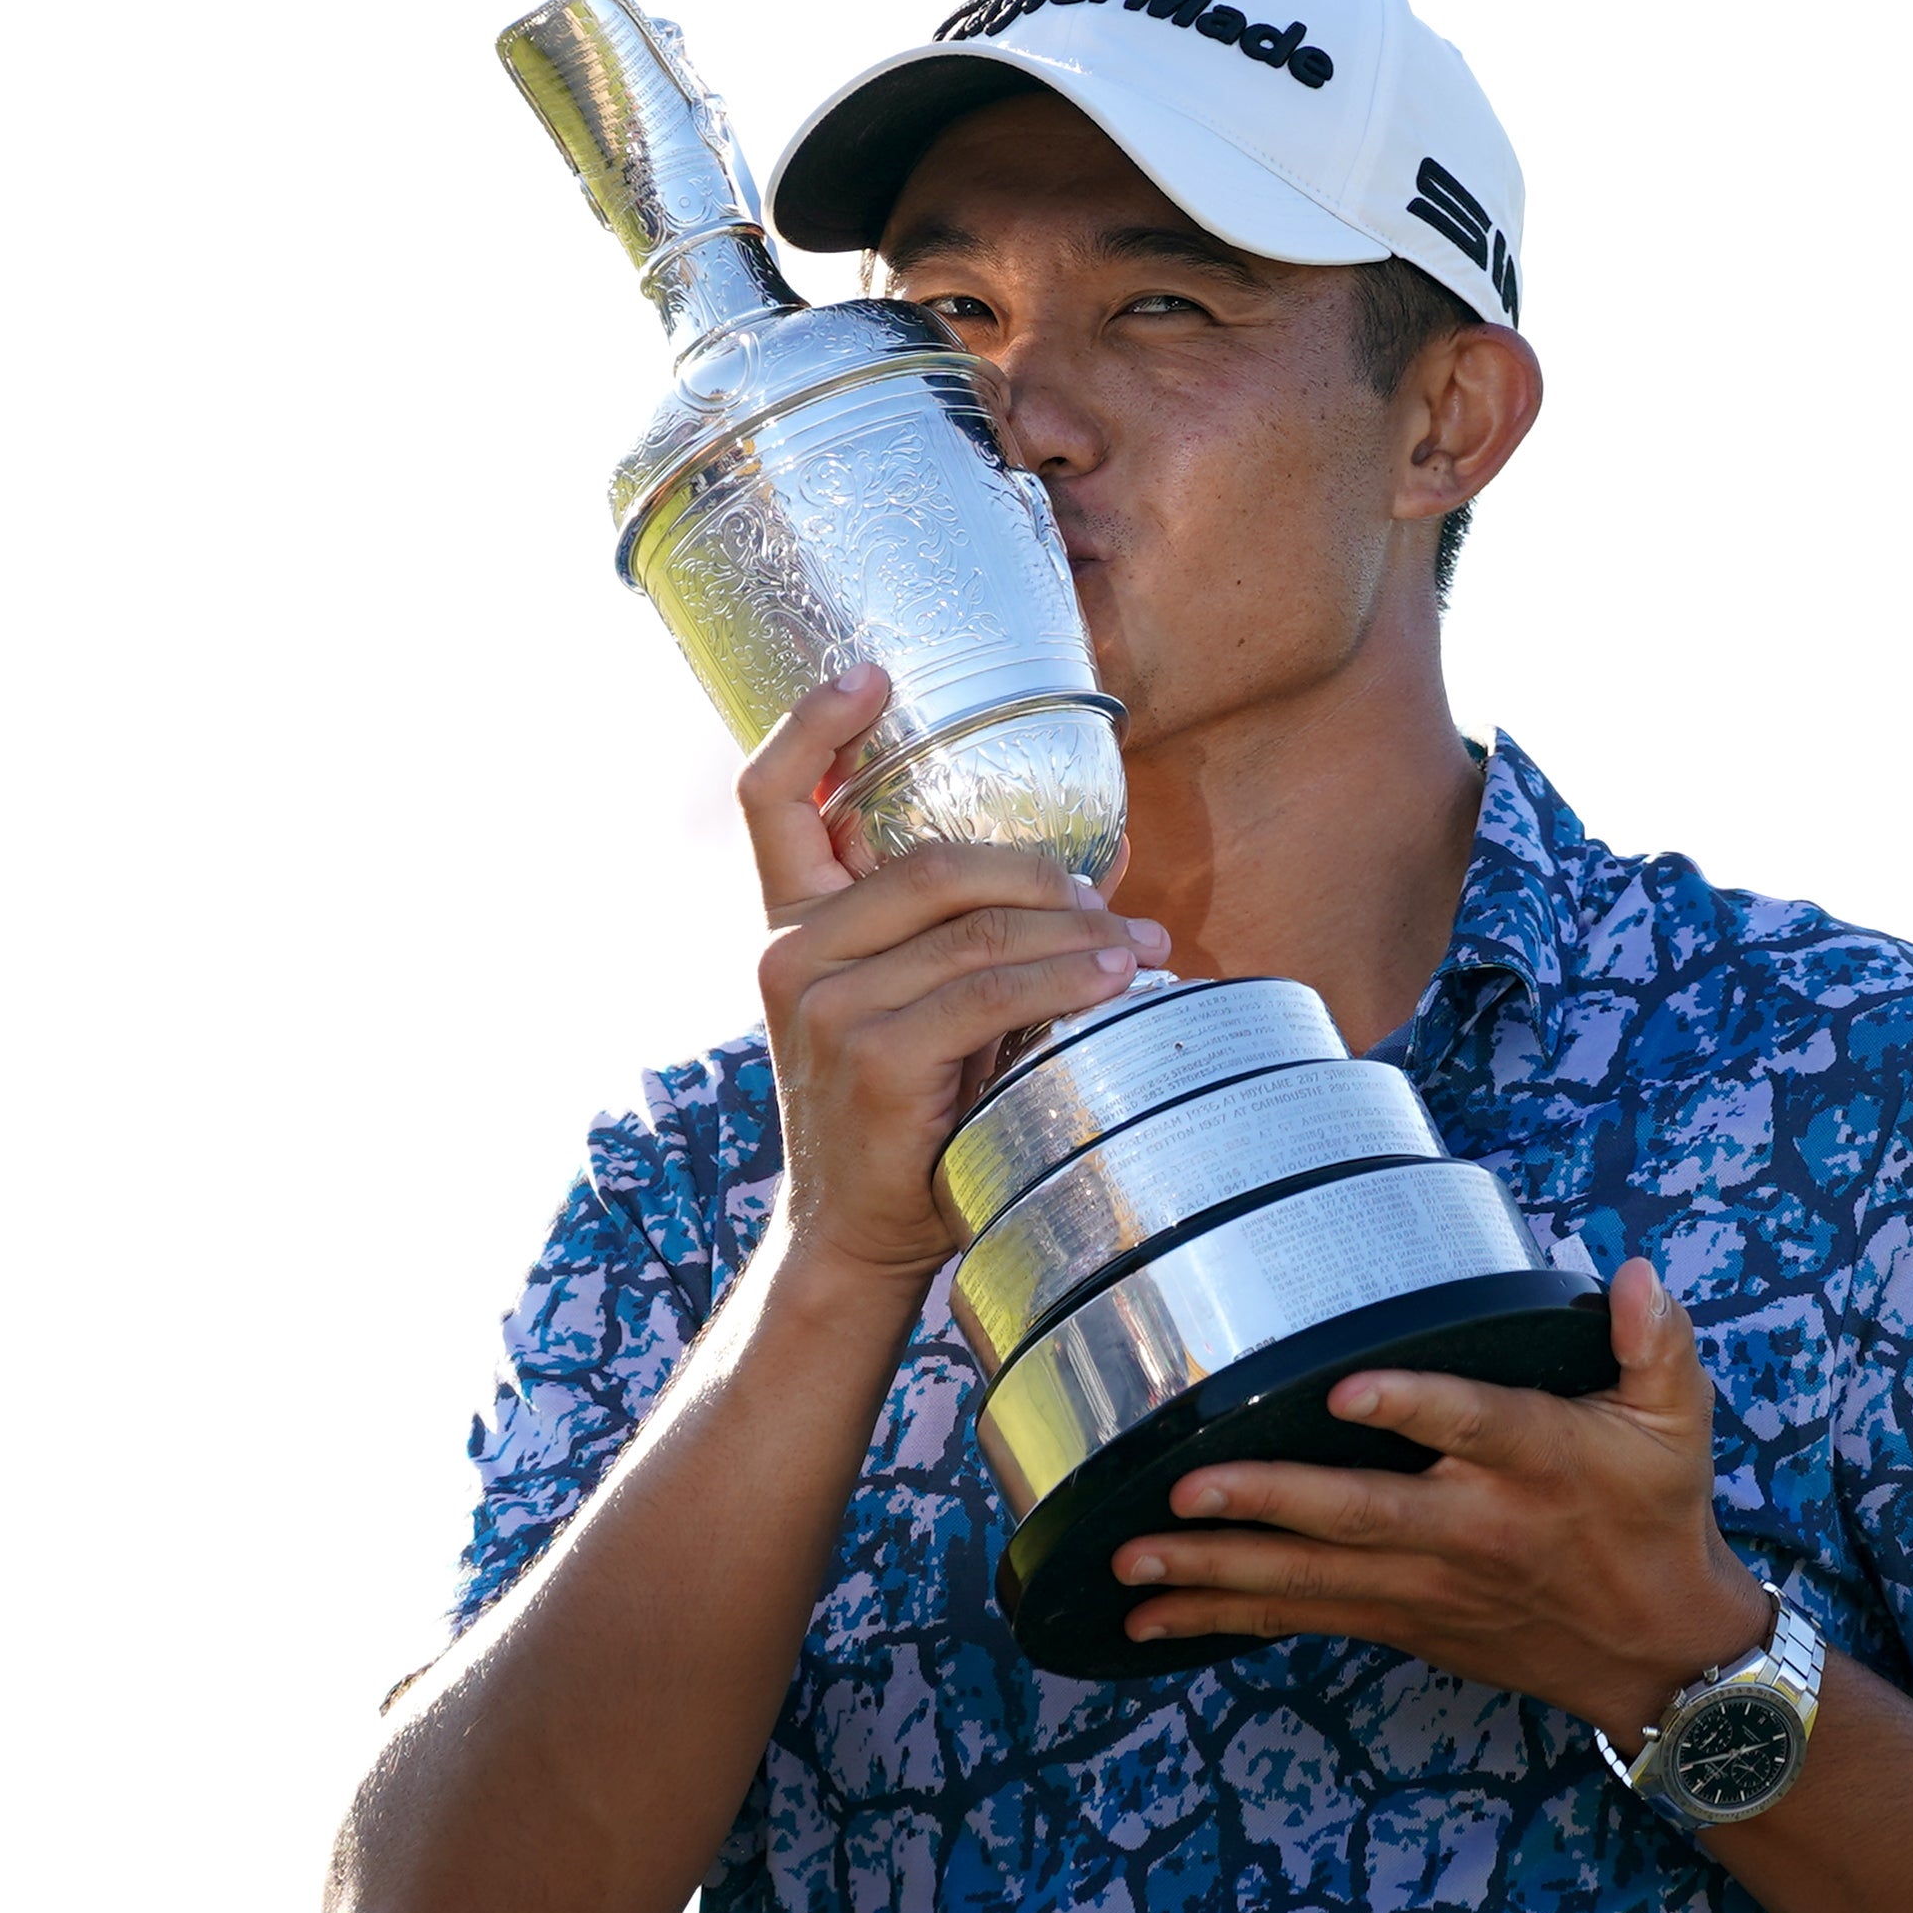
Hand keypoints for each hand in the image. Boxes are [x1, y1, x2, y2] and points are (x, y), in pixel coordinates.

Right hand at [742, 666, 1165, 1290]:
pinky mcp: (870, 1055)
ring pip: (974, 927)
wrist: (860, 1237)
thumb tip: (1101, 861)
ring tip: (1141, 945)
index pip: (771, 802)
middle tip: (1119, 900)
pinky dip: (1064, 979)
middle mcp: (790, 954)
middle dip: (1043, 873)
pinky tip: (1114, 979)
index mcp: (791, 928)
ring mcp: (823, 1005)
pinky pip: (989, 992)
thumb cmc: (909, 1117)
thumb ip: (969, 935)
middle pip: (932, 862)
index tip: (872, 675)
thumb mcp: (920, 1006)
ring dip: (1077, 931)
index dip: (812, 727)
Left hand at [1109, 1258, 1776, 1741]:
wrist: (1657, 1653)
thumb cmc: (1658, 1515)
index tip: (1348, 1388)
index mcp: (1539, 1462)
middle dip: (1269, 1503)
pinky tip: (1149, 1620)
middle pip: (1362, 1514)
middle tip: (1186, 1488)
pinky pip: (1303, 1618)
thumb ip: (1654, 1342)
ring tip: (1131, 1559)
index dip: (1413, 1407)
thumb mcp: (1677, 1422)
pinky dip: (1224, 1620)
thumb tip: (1633, 1275)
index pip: (1474, 1425)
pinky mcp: (1401, 1619)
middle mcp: (1474, 1526)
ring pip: (1313, 1578)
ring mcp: (1430, 1582)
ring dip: (1218, 1570)